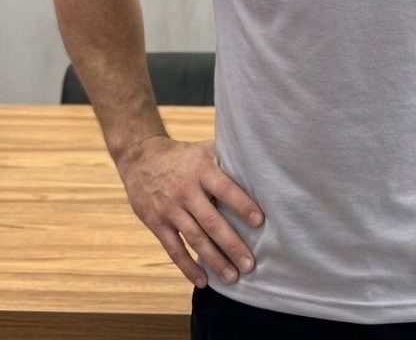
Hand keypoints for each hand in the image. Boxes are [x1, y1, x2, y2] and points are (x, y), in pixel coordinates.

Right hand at [116, 135, 264, 287]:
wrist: (140, 157)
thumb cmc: (182, 155)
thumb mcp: (203, 150)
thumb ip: (226, 159)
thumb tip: (257, 166)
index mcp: (201, 170)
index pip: (225, 189)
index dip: (241, 205)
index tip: (259, 221)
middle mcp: (186, 191)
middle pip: (211, 221)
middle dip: (231, 244)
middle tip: (250, 263)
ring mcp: (170, 209)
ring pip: (195, 239)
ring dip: (214, 260)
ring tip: (232, 277)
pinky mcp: (156, 223)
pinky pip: (173, 249)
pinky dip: (187, 267)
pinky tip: (202, 281)